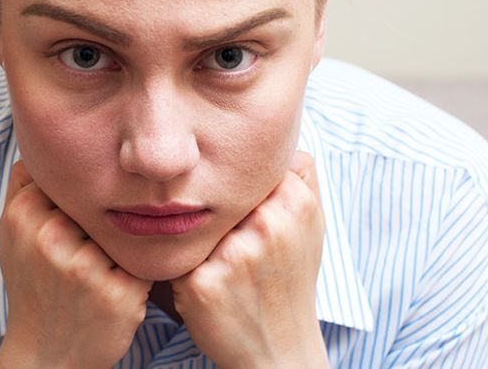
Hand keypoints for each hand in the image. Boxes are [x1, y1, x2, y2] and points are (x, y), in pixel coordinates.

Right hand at [0, 161, 150, 368]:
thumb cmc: (32, 289)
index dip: (84, 197)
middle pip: (102, 202)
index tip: (79, 219)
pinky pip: (146, 260)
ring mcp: (85, 266)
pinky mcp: (118, 293)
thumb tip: (38, 144)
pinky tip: (122, 287)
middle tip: (91, 249)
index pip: (74, 179)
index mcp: (24, 215)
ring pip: (126, 229)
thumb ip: (21, 187)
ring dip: (125, 245)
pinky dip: (141, 271)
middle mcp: (51, 238)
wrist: (45, 356)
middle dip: (105, 222)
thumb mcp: (11, 235)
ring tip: (105, 269)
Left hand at [171, 151, 327, 368]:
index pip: (240, 170)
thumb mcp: (311, 226)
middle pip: (213, 195)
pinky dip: (182, 267)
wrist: (279, 350)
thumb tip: (283, 140)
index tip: (244, 217)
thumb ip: (303, 176)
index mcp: (294, 203)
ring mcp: (234, 254)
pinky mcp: (202, 282)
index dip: (234, 191)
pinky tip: (203, 286)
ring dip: (196, 242)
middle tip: (233, 248)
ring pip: (191, 224)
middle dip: (213, 217)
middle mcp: (267, 224)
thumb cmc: (289, 283)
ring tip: (221, 268)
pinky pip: (175, 255)